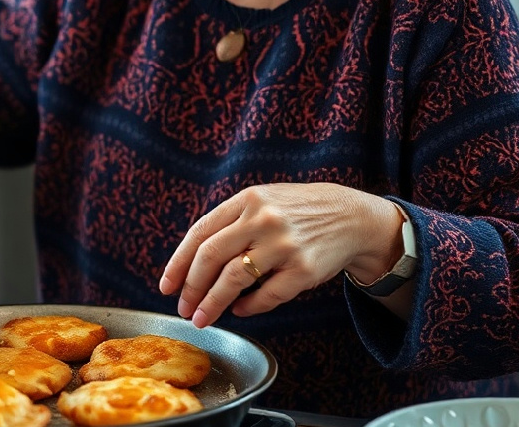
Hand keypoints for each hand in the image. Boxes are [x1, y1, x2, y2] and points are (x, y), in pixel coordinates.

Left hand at [159, 183, 403, 326]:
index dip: (179, 263)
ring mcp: (284, 244)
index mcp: (247, 200)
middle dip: (191, 287)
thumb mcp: (262, 202)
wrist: (351, 217)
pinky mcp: (304, 269)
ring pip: (233, 279)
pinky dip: (249, 307)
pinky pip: (266, 295)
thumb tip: (192, 265)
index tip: (167, 286)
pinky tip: (241, 311)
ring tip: (202, 318)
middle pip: (210, 256)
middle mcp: (262, 219)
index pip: (200, 233)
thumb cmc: (297, 213)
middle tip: (184, 308)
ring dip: (212, 303)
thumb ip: (230, 224)